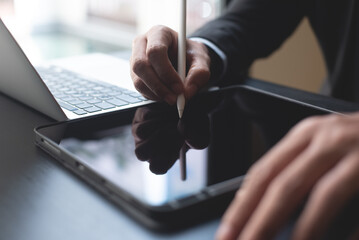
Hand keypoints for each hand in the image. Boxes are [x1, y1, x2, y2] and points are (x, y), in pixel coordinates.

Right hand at [130, 25, 210, 104]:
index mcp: (159, 33)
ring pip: (138, 80)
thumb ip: (199, 73)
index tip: (180, 87)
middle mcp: (142, 43)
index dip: (166, 72)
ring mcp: (135, 59)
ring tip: (173, 98)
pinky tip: (166, 95)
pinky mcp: (135, 74)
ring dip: (156, 94)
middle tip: (174, 98)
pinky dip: (153, 96)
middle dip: (158, 86)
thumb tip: (187, 91)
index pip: (155, 51)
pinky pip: (139, 88)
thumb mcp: (201, 59)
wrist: (184, 58)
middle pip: (141, 66)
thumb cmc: (190, 54)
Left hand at [132, 104, 208, 173]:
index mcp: (161, 160)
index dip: (166, 158)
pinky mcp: (139, 116)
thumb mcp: (201, 136)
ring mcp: (139, 132)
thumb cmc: (194, 127)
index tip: (179, 146)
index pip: (156, 168)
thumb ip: (198, 140)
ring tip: (175, 118)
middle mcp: (147, 148)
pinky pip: (146, 116)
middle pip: (141, 153)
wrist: (188, 108)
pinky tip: (170, 111)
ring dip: (161, 123)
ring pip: (141, 132)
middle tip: (175, 130)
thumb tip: (186, 134)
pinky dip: (160, 113)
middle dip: (159, 141)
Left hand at [216, 113, 358, 239]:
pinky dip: (347, 232)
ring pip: (315, 195)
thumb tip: (262, 208)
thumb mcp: (323, 149)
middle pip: (280, 185)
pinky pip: (355, 203)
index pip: (262, 172)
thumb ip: (296, 171)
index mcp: (305, 135)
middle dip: (257, 222)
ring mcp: (355, 149)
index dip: (241, 205)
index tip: (227, 231)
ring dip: (298, 231)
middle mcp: (325, 138)